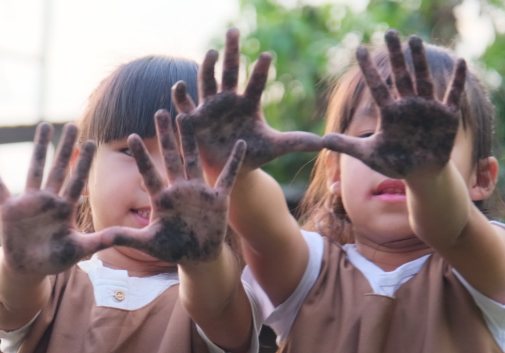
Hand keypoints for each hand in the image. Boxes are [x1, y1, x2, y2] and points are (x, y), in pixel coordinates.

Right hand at [0, 123, 113, 276]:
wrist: (29, 268)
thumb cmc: (55, 258)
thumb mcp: (79, 249)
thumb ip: (99, 241)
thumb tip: (122, 235)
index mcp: (65, 208)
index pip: (77, 180)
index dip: (84, 163)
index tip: (92, 142)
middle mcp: (48, 199)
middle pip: (58, 168)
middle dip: (65, 148)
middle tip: (72, 125)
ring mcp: (28, 202)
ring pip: (35, 169)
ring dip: (38, 148)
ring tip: (44, 126)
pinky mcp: (8, 208)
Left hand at [110, 110, 244, 263]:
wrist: (197, 257)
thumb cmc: (171, 249)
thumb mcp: (146, 243)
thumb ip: (123, 237)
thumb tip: (97, 239)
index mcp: (161, 198)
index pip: (148, 173)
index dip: (141, 156)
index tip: (132, 136)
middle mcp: (179, 190)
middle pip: (171, 157)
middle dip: (165, 136)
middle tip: (160, 112)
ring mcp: (199, 192)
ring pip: (194, 160)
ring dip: (191, 140)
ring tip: (187, 117)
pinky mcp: (218, 199)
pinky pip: (227, 177)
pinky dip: (234, 162)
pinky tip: (239, 144)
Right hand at [172, 28, 320, 173]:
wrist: (230, 168)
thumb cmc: (253, 154)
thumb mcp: (275, 148)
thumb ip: (297, 141)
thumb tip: (324, 142)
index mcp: (249, 103)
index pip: (256, 82)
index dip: (260, 70)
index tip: (267, 55)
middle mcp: (229, 99)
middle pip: (230, 71)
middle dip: (232, 51)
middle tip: (234, 31)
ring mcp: (210, 107)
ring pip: (208, 81)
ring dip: (208, 67)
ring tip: (212, 53)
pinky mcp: (194, 119)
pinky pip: (186, 104)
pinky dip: (180, 95)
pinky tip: (179, 84)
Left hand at [323, 30, 466, 178]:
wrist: (421, 173)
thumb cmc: (394, 162)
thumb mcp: (369, 155)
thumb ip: (347, 146)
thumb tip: (322, 140)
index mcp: (389, 112)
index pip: (377, 86)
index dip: (368, 68)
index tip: (359, 49)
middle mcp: (408, 105)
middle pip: (401, 75)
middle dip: (396, 55)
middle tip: (390, 32)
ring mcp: (428, 108)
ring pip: (422, 80)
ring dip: (420, 61)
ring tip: (414, 39)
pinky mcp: (447, 116)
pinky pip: (453, 95)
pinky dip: (457, 81)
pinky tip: (461, 62)